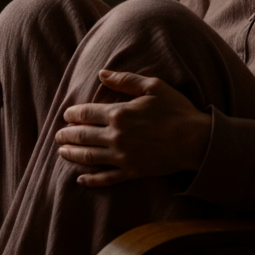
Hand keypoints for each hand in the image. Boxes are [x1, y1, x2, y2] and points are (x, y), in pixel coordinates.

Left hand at [55, 70, 212, 187]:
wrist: (196, 141)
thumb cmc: (176, 110)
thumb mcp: (153, 86)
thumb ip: (125, 80)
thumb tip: (101, 74)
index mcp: (119, 113)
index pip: (86, 113)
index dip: (73, 114)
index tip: (67, 114)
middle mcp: (116, 136)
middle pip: (83, 136)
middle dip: (67, 134)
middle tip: (58, 134)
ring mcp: (122, 157)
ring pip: (89, 157)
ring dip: (72, 154)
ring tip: (61, 151)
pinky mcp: (131, 172)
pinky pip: (105, 178)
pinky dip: (91, 180)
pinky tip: (80, 179)